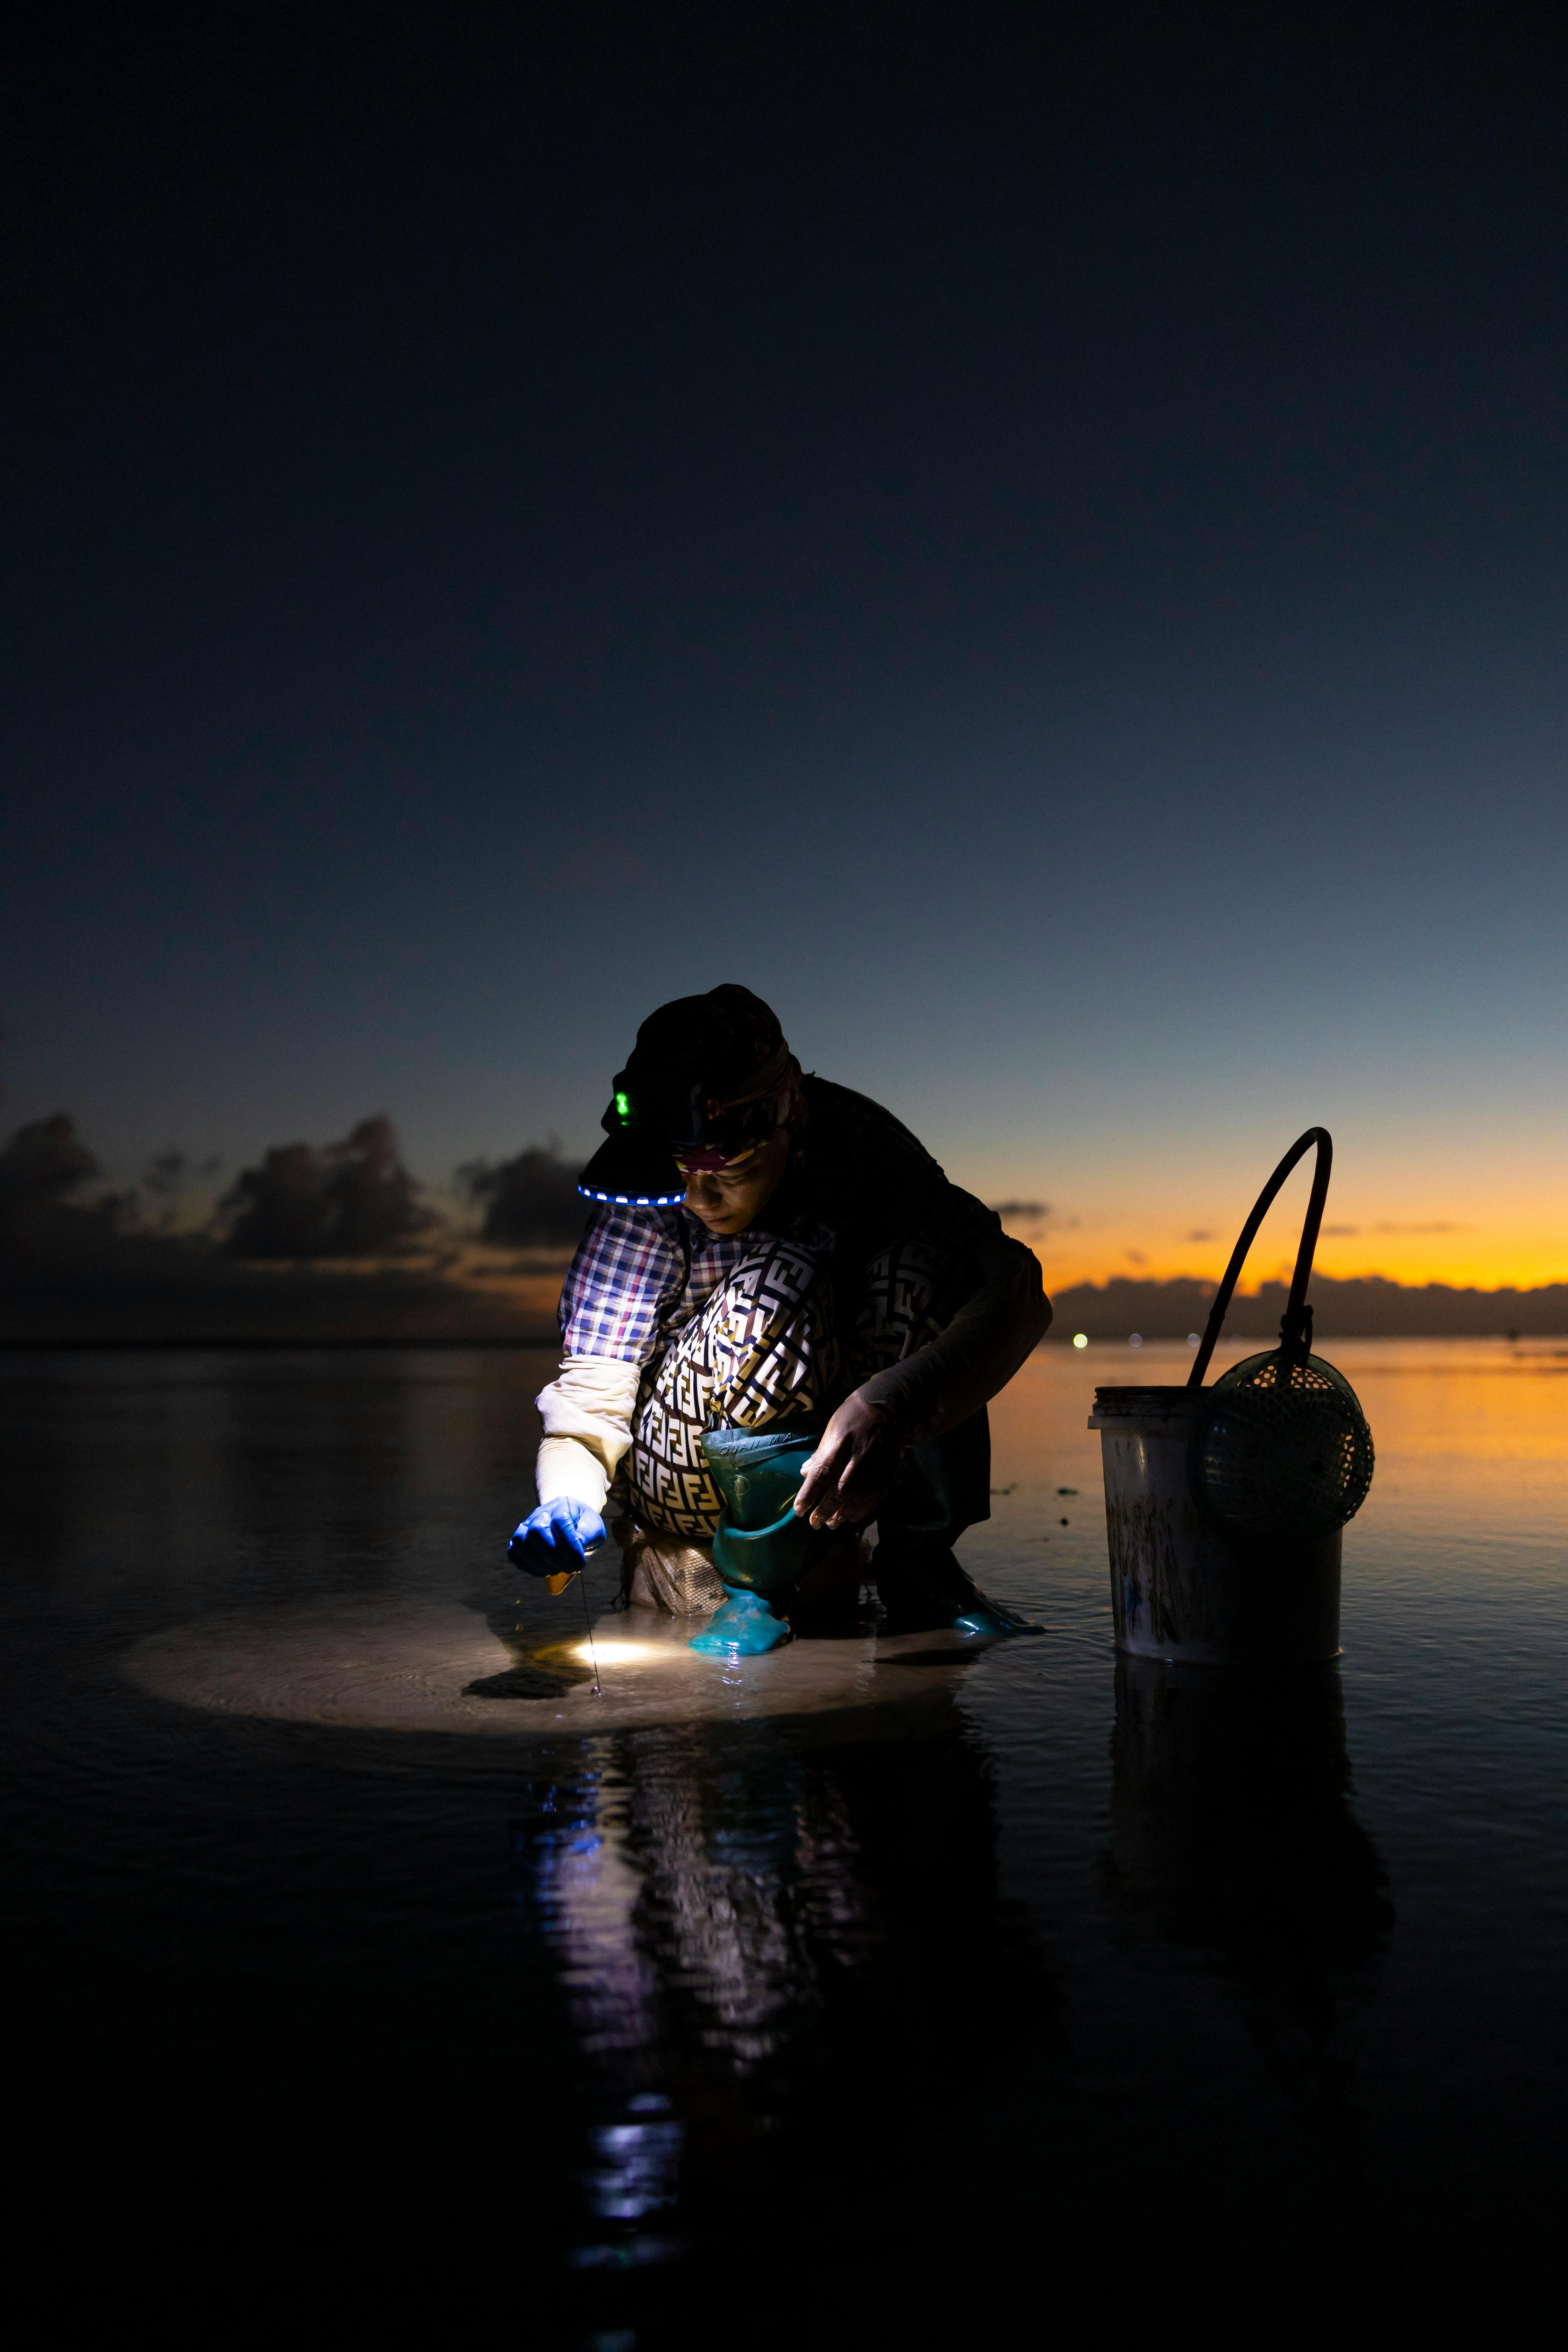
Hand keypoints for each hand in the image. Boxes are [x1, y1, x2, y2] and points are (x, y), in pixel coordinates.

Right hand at [507, 1496, 606, 1575]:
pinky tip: (544, 1571)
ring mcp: (527, 1526)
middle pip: (537, 1530)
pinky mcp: (520, 1540)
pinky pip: (514, 1553)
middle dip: (552, 1555)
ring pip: (520, 1541)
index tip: (580, 1564)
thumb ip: (587, 1536)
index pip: (560, 1521)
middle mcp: (541, 1514)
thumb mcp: (594, 1529)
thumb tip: (574, 1550)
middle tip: (568, 1568)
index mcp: (562, 1506)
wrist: (572, 1521)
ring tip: (555, 1570)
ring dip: (537, 1562)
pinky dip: (527, 1567)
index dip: (569, 1546)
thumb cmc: (584, 1526)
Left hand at [792, 1392, 904, 1529]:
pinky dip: (861, 1511)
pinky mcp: (888, 1474)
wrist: (892, 1410)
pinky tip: (850, 1517)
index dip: (809, 1494)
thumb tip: (805, 1474)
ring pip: (858, 1498)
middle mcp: (859, 1457)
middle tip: (814, 1524)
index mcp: (841, 1443)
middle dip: (825, 1510)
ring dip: (843, 1514)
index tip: (798, 1510)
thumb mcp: (833, 1427)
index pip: (822, 1473)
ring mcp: (876, 1467)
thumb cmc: (855, 1416)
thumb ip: (821, 1452)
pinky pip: (874, 1498)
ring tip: (831, 1523)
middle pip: (840, 1490)